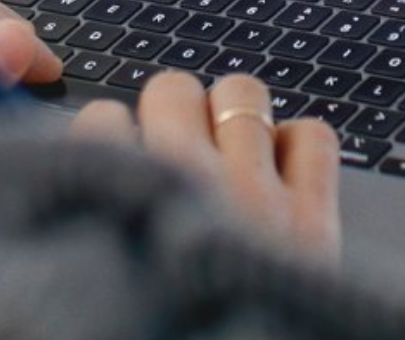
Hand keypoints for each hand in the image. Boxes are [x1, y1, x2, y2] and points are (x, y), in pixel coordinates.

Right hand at [70, 71, 340, 259]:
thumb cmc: (172, 331)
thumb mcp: (113, 279)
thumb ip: (99, 225)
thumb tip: (86, 183)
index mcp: (128, 207)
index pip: (101, 119)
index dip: (109, 138)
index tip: (119, 162)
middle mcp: (192, 188)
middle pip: (171, 89)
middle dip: (170, 112)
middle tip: (175, 150)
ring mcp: (259, 196)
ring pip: (243, 93)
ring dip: (232, 115)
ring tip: (228, 151)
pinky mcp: (317, 217)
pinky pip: (315, 136)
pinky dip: (299, 146)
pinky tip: (282, 175)